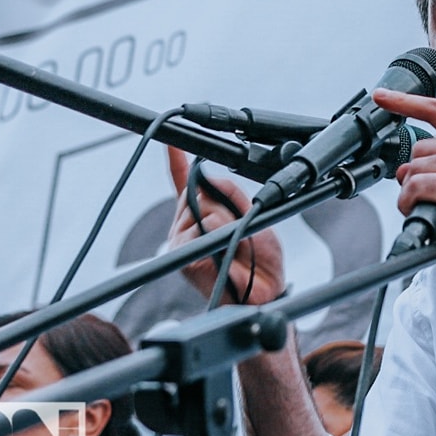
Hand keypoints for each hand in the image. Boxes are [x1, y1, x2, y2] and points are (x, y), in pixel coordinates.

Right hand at [167, 149, 286, 304]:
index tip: (172, 143)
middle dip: (224, 205)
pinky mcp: (183, 254)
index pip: (185, 185)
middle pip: (199, 192)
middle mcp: (187, 226)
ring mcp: (182, 240)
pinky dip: (221, 234)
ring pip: (206, 209)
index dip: (178, 162)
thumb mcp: (252, 217)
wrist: (264, 292)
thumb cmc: (258, 262)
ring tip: (235, 246)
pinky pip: (206, 226)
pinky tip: (224, 251)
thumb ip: (231, 194)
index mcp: (202, 216)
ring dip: (228, 223)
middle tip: (238, 230)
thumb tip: (210, 178)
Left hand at [375, 89, 435, 287]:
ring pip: (416, 169)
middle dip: (414, 176)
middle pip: (420, 148)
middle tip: (428, 200)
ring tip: (434, 213)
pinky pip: (417, 187)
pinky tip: (424, 215)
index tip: (382, 95)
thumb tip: (412, 170)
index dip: (405, 102)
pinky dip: (411, 204)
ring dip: (413, 195)